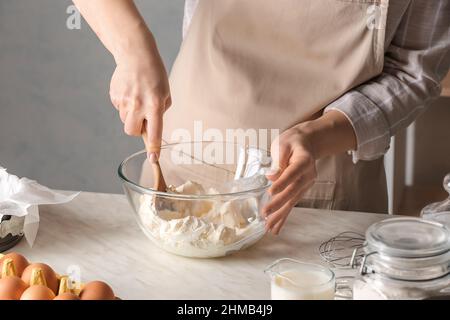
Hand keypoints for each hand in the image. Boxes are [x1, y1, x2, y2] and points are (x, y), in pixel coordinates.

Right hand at [110, 44, 170, 159]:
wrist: (135, 54)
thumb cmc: (155, 74)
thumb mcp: (166, 93)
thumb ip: (160, 112)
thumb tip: (151, 127)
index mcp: (154, 104)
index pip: (154, 132)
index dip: (154, 148)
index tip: (153, 159)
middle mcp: (138, 104)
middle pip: (132, 131)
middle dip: (137, 130)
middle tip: (143, 119)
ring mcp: (124, 100)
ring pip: (125, 120)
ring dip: (132, 116)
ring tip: (137, 98)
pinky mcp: (114, 95)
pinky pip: (119, 109)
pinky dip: (125, 105)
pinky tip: (130, 91)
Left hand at [263, 125, 316, 234]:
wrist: (307, 143)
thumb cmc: (292, 142)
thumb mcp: (283, 145)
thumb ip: (278, 159)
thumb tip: (271, 176)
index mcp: (304, 161)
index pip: (292, 173)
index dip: (282, 182)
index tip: (270, 191)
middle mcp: (308, 175)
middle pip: (293, 191)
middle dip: (278, 204)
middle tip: (265, 213)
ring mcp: (306, 185)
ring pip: (292, 201)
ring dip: (280, 215)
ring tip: (269, 228)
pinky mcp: (301, 191)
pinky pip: (292, 205)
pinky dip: (283, 217)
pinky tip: (276, 228)